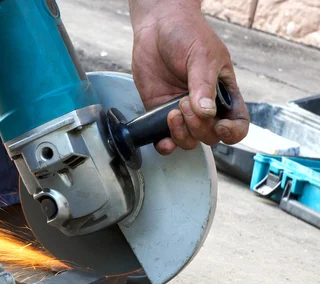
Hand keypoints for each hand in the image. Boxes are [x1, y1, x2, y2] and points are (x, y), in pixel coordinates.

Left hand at [128, 0, 249, 154]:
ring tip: (172, 112)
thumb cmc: (187, 35)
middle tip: (184, 103)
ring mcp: (182, 112)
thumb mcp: (203, 56)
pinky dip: (165, 145)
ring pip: (189, 141)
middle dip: (199, 126)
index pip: (238, 123)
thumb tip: (205, 112)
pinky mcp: (160, 112)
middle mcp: (205, 107)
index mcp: (224, 93)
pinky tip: (162, 138)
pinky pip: (165, 139)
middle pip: (210, 136)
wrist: (157, 27)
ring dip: (182, 134)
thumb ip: (203, 85)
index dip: (233, 132)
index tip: (220, 126)